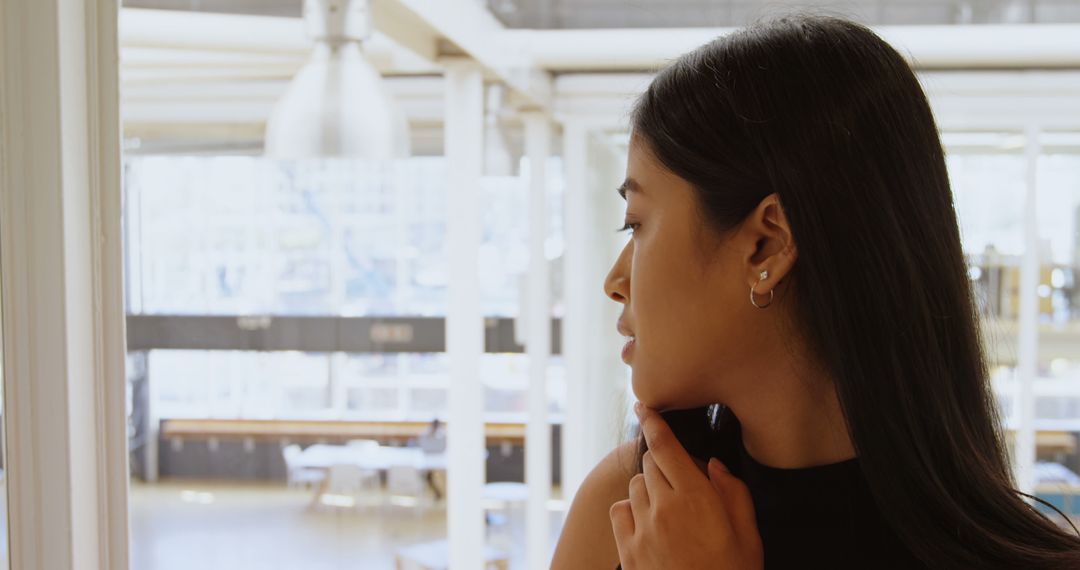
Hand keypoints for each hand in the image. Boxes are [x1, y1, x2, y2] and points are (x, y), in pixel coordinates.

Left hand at [609, 403, 763, 569]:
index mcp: (697, 499)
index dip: (654, 422)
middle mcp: (664, 508)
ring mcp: (642, 529)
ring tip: (671, 511)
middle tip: (684, 486)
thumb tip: (712, 465)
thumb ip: (733, 493)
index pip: (666, 447)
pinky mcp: (627, 550)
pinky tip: (650, 524)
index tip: (645, 408)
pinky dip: (631, 510)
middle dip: (664, 464)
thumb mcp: (749, 536)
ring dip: (650, 488)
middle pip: (651, 463)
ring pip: (636, 486)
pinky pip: (620, 511)